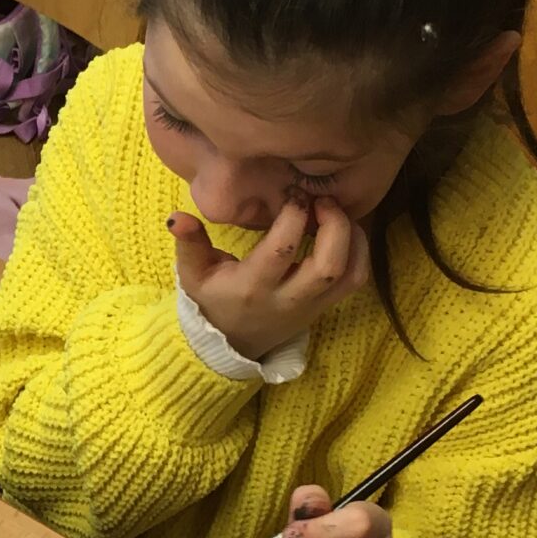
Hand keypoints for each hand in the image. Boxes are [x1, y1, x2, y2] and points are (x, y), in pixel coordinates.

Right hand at [169, 195, 369, 362]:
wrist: (230, 344)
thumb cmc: (212, 300)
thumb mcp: (193, 273)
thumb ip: (188, 243)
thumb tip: (177, 216)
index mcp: (252, 287)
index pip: (281, 250)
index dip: (293, 216)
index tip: (292, 193)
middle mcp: (287, 299)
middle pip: (328, 265)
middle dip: (334, 225)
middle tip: (324, 200)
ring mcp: (311, 306)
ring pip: (349, 274)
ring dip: (352, 237)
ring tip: (337, 213)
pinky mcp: (325, 307)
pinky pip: (355, 280)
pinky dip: (360, 251)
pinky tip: (346, 230)